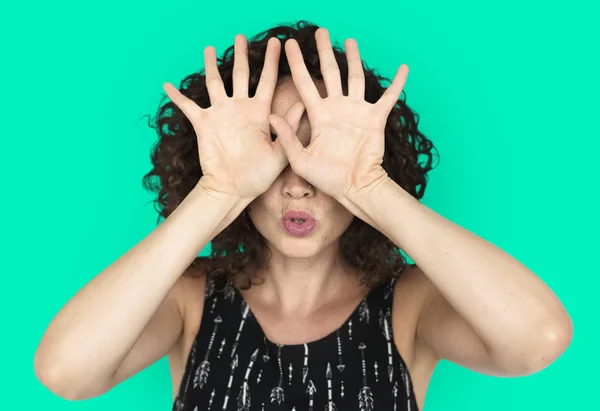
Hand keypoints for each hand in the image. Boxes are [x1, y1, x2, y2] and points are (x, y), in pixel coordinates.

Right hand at [163, 34, 304, 200]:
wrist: (233, 190)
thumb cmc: (258, 175)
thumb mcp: (281, 152)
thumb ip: (289, 128)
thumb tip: (303, 104)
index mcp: (259, 113)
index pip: (267, 81)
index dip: (272, 62)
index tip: (278, 43)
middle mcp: (240, 109)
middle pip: (241, 75)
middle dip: (242, 55)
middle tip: (240, 36)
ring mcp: (220, 114)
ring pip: (215, 83)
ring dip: (211, 66)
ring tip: (209, 48)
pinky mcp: (203, 124)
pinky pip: (187, 106)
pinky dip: (177, 96)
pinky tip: (166, 84)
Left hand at [267, 28, 408, 200]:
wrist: (354, 187)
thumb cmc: (327, 178)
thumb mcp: (300, 159)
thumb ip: (287, 137)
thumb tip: (270, 115)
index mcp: (319, 115)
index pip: (305, 83)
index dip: (297, 64)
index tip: (289, 45)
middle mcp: (337, 108)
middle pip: (330, 73)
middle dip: (324, 52)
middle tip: (320, 32)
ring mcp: (357, 112)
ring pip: (356, 78)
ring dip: (355, 59)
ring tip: (351, 41)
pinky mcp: (376, 119)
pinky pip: (389, 97)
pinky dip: (397, 84)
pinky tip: (403, 68)